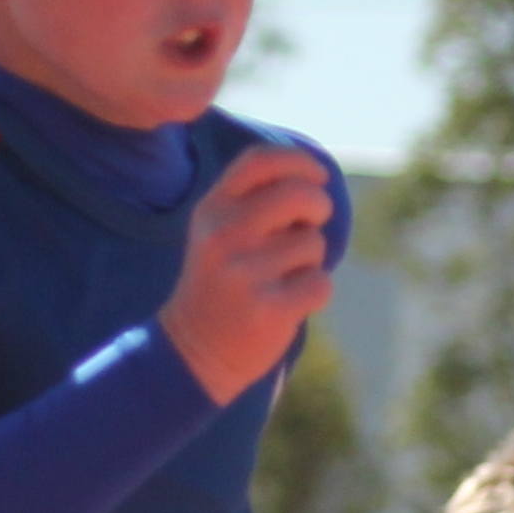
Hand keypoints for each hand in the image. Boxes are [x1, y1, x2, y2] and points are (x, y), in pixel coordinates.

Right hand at [159, 144, 336, 402]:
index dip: (299, 161)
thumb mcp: (219, 233)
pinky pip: (320, 283)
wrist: (193, 351)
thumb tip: (316, 182)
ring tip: (282, 277)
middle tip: (312, 224)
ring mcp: (245, 272)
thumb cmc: (222, 283)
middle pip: (299, 194)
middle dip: (319, 206)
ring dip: (311, 260)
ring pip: (314, 244)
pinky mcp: (269, 308)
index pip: (261, 161)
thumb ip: (256, 203)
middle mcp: (225, 235)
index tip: (318, 175)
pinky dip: (315, 293)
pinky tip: (288, 302)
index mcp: (212, 209)